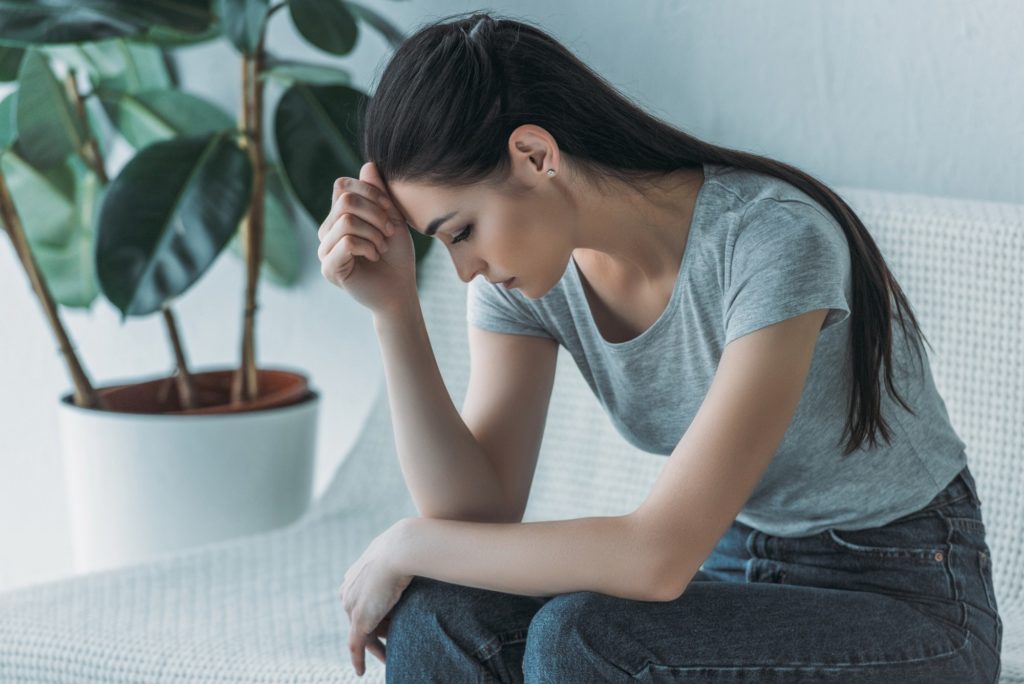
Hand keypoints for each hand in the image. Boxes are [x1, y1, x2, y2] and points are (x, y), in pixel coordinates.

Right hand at [318, 161, 416, 313]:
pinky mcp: (329, 268)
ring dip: (373, 233)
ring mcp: (325, 250)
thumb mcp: (392, 218)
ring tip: (382, 247)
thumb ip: (379, 194)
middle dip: (375, 214)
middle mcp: (327, 231)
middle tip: (389, 232)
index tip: (390, 211)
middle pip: (345, 201)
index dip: (370, 192)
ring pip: (346, 221)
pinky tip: (375, 256)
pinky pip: (346, 242)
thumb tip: (368, 164)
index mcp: (338, 217)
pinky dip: (368, 246)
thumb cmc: (397, 256)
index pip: (341, 186)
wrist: (400, 290)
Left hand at [339, 518, 414, 676]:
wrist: (403, 549)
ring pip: (361, 634)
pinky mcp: (360, 620)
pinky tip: (360, 671)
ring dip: (375, 646)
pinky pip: (356, 645)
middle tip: (389, 646)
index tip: (385, 625)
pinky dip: (358, 659)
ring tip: (390, 656)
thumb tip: (413, 558)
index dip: (374, 615)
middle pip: (360, 619)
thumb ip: (398, 559)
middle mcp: (348, 592)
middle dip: (376, 632)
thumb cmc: (408, 547)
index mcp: (354, 575)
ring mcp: (352, 606)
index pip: (361, 602)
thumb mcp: (399, 552)